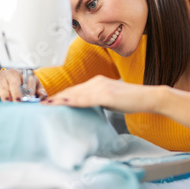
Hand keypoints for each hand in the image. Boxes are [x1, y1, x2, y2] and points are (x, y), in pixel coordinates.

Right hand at [0, 69, 47, 101]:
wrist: (8, 76)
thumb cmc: (22, 82)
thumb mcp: (34, 84)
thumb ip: (40, 90)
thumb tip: (43, 97)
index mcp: (24, 74)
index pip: (28, 81)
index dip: (29, 90)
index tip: (30, 97)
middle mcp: (12, 75)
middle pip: (14, 84)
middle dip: (16, 93)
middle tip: (18, 101)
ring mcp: (2, 80)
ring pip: (3, 88)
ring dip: (5, 96)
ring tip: (7, 102)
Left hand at [42, 75, 162, 113]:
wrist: (148, 97)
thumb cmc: (131, 100)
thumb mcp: (110, 100)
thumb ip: (97, 100)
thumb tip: (86, 107)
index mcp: (97, 82)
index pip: (75, 90)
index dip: (61, 96)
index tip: (48, 101)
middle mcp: (97, 81)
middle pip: (72, 91)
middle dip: (56, 97)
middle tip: (41, 104)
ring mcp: (101, 87)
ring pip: (76, 94)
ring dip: (59, 99)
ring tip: (46, 104)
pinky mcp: (106, 94)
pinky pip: (86, 99)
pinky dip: (73, 101)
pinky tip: (63, 103)